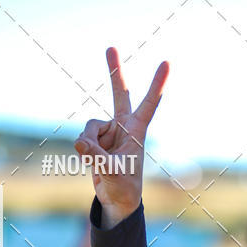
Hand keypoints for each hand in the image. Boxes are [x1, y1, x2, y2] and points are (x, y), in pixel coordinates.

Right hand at [75, 47, 168, 225]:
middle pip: (119, 94)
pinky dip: (83, 149)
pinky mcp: (96, 138)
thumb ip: (96, 156)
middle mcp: (123, 126)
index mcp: (138, 132)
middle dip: (114, 72)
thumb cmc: (123, 187)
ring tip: (99, 161)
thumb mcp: (111, 173)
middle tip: (110, 47)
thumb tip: (80, 141)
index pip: (148, 104)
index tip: (166, 62)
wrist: (116, 200)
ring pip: (89, 127)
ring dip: (89, 144)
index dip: (156, 84)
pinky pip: (83, 136)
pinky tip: (92, 160)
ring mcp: (109, 131)